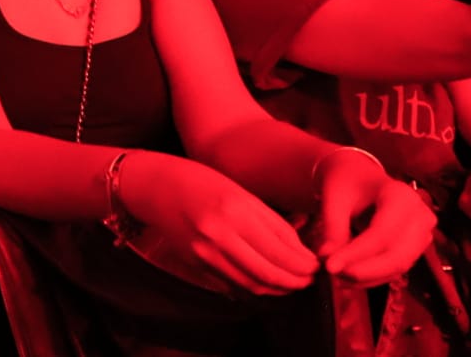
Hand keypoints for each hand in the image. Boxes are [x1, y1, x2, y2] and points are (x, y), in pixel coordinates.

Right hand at [118, 154, 319, 295]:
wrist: (154, 186)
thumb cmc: (200, 181)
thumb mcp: (240, 193)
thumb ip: (270, 222)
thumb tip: (299, 251)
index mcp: (235, 211)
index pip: (281, 251)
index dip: (304, 265)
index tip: (316, 266)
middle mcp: (219, 235)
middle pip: (269, 273)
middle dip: (295, 281)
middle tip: (308, 279)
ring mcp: (205, 253)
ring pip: (252, 285)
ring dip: (277, 289)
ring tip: (291, 283)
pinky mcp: (196, 263)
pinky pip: (233, 285)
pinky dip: (254, 288)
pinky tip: (264, 282)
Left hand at [315, 149, 435, 285]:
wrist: (360, 176)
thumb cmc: (346, 183)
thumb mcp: (334, 198)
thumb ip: (333, 227)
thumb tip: (328, 259)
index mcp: (401, 196)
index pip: (382, 234)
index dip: (356, 254)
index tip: (329, 266)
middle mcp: (421, 216)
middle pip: (397, 255)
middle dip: (364, 270)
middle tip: (333, 274)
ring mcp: (423, 233)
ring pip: (399, 266)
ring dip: (368, 276)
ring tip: (337, 276)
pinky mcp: (417, 248)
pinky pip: (397, 269)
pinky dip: (373, 276)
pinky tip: (349, 277)